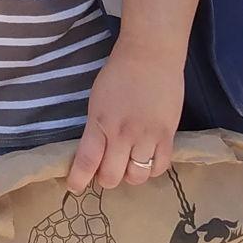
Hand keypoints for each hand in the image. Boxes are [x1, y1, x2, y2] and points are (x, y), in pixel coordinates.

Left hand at [67, 38, 183, 192]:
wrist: (150, 55)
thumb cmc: (119, 72)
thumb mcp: (97, 100)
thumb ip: (96, 128)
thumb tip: (95, 153)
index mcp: (99, 123)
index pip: (86, 162)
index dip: (78, 180)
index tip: (74, 187)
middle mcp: (122, 134)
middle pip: (112, 177)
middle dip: (105, 178)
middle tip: (106, 170)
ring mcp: (147, 136)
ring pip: (136, 177)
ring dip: (129, 175)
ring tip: (128, 164)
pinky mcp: (167, 135)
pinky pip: (160, 167)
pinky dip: (151, 170)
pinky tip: (147, 161)